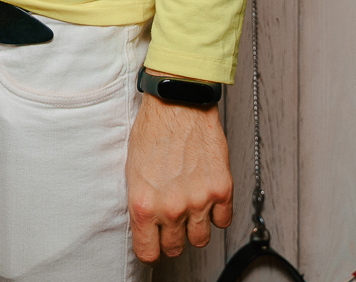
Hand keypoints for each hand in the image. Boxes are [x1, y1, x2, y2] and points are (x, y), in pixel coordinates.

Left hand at [126, 91, 232, 260]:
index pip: (148, 251)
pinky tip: (207, 198)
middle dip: (171, 237)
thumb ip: (141, 201)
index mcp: (143, 203)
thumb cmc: (153, 129)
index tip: (153, 245)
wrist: (178, 103)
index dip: (150, 249)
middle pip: (174, 248)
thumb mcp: (132, 169)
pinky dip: (217, 213)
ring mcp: (198, 200)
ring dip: (195, 228)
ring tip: (190, 210)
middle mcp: (171, 207)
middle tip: (171, 221)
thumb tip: (146, 223)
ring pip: (200, 239)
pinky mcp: (222, 190)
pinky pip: (223, 221)